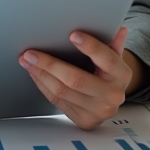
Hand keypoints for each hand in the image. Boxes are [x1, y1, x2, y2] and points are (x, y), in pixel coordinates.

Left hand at [19, 27, 139, 130]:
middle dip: (50, 64)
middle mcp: (112, 95)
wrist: (109, 101)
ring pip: (63, 92)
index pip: (107, 59)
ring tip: (27, 61)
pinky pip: (58, 101)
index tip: (73, 35)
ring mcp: (98, 111)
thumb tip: (118, 29)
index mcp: (122, 75)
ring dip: (41, 75)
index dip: (90, 47)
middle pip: (76, 79)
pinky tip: (35, 74)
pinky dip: (43, 86)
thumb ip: (113, 43)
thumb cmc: (108, 73)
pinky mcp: (84, 120)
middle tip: (31, 53)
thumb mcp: (114, 56)